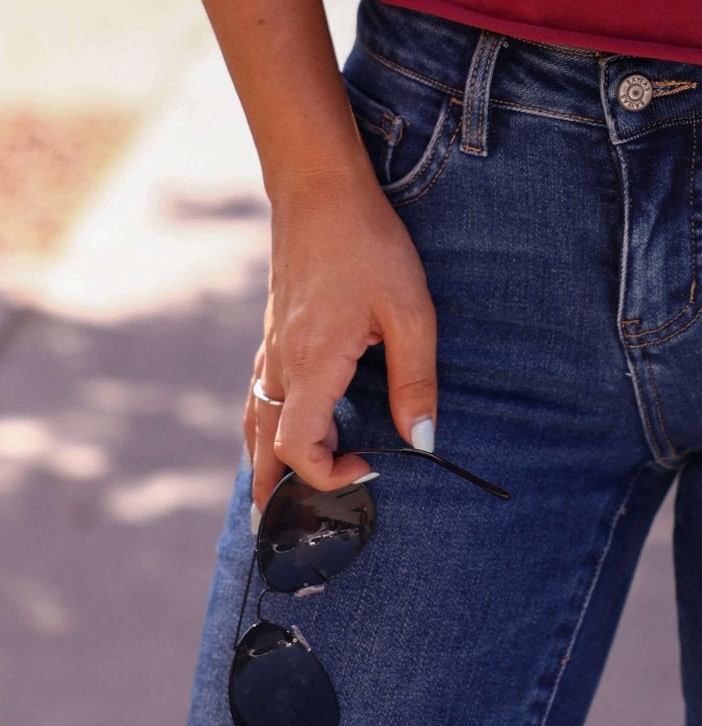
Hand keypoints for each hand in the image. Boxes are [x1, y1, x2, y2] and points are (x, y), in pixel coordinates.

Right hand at [243, 167, 438, 518]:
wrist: (320, 190)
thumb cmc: (369, 246)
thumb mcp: (410, 311)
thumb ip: (416, 381)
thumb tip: (424, 443)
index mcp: (312, 366)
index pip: (299, 449)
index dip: (329, 475)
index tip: (371, 467)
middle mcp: (281, 365)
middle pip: (262, 451)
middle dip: (276, 496)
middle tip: (291, 534)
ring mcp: (272, 348)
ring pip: (253, 425)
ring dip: (264, 467)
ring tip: (275, 504)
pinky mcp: (274, 332)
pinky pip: (258, 396)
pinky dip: (262, 430)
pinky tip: (277, 434)